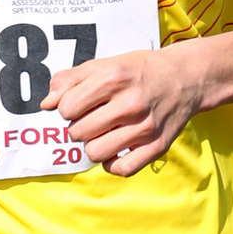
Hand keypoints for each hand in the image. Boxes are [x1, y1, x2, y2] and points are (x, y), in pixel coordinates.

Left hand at [42, 48, 203, 176]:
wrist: (186, 78)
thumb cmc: (139, 71)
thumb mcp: (105, 64)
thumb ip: (70, 80)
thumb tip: (46, 104)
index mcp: (113, 78)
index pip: (66, 109)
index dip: (68, 108)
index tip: (80, 104)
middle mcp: (129, 103)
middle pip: (77, 133)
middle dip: (79, 127)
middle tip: (93, 118)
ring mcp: (144, 127)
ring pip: (95, 153)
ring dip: (93, 146)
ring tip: (104, 133)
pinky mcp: (157, 146)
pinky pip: (121, 169)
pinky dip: (112, 163)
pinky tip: (115, 150)